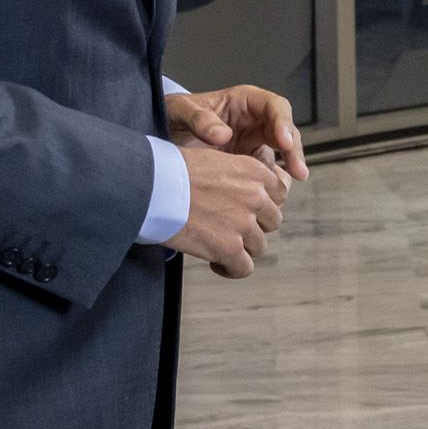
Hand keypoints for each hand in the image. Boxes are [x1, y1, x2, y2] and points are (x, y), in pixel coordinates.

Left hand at [166, 84, 307, 185]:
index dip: (283, 122)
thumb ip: (198, 118)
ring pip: (282, 150)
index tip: (283, 142)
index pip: (274, 106)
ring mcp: (254, 140)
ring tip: (291, 184)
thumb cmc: (172, 116)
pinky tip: (273, 195)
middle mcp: (255, 119)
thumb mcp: (179, 111)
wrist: (162, 138)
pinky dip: (273, 181)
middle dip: (294, 149)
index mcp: (244, 101)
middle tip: (297, 171)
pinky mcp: (250, 160)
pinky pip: (268, 170)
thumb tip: (223, 135)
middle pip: (285, 129)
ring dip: (290, 165)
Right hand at [167, 144, 290, 278]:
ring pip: (259, 246)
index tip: (247, 211)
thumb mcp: (212, 159)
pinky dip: (231, 269)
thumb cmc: (169, 171)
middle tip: (230, 230)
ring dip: (241, 249)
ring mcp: (244, 223)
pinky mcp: (229, 247)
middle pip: (272, 222)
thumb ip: (233, 175)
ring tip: (219, 248)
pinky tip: (216, 264)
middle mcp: (255, 196)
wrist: (148, 186)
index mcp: (253, 171)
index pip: (279, 194)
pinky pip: (244, 268)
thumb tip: (235, 189)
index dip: (263, 205)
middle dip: (253, 228)